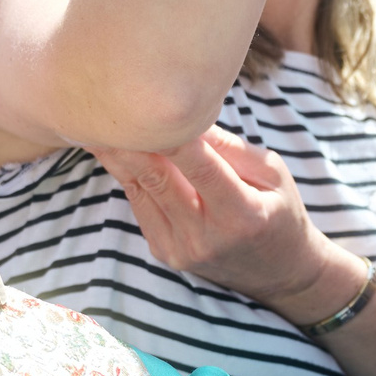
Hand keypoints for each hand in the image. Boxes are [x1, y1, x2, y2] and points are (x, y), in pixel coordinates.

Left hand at [94, 127, 368, 325]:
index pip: (200, 167)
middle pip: (159, 179)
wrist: (277, 271)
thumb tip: (187, 117)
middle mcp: (207, 237)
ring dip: (118, 156)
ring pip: (141, 190)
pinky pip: (140, 205)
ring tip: (97, 123)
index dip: (172, 134)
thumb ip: (230, 147)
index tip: (148, 104)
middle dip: (131, 141)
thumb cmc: (278, 211)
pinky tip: (116, 150)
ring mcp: (182, 249)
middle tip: (104, 106)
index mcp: (243, 215)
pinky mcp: (164, 253)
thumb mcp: (271, 173)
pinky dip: (129, 175)